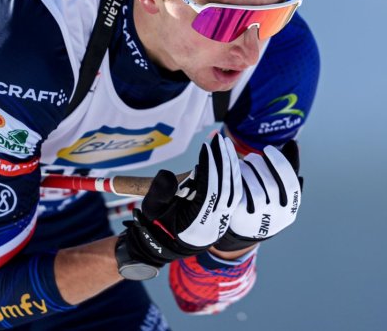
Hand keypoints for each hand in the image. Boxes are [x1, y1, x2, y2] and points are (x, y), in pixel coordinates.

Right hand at [122, 134, 241, 265]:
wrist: (165, 246)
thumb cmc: (156, 225)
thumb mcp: (152, 209)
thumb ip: (159, 192)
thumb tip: (168, 174)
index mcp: (197, 224)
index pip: (209, 190)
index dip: (209, 167)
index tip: (206, 147)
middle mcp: (215, 224)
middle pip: (225, 188)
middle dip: (223, 160)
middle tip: (219, 139)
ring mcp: (223, 221)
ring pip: (233, 190)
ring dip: (231, 165)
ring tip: (226, 144)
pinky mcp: (226, 215)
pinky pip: (234, 193)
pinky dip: (234, 175)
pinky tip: (231, 159)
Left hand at [214, 141, 302, 251]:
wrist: (247, 232)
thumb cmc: (266, 202)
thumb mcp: (279, 190)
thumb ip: (286, 168)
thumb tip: (293, 143)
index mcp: (291, 209)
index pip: (291, 183)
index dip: (279, 162)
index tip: (268, 149)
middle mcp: (279, 217)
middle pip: (272, 185)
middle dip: (261, 165)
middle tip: (252, 156)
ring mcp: (261, 220)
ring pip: (256, 189)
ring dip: (248, 171)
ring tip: (242, 164)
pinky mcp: (243, 220)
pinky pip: (242, 196)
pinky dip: (239, 180)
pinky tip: (234, 174)